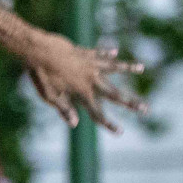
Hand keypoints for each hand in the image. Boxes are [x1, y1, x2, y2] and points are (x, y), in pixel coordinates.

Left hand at [27, 34, 145, 131]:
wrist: (37, 49)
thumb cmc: (39, 75)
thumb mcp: (48, 96)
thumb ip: (63, 109)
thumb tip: (75, 124)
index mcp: (81, 92)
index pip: (97, 112)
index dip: (108, 124)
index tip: (120, 132)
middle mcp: (90, 79)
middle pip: (114, 93)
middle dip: (130, 102)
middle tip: (145, 109)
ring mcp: (89, 65)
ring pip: (114, 67)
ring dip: (129, 68)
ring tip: (141, 67)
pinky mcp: (84, 53)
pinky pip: (99, 53)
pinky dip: (107, 53)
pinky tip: (115, 52)